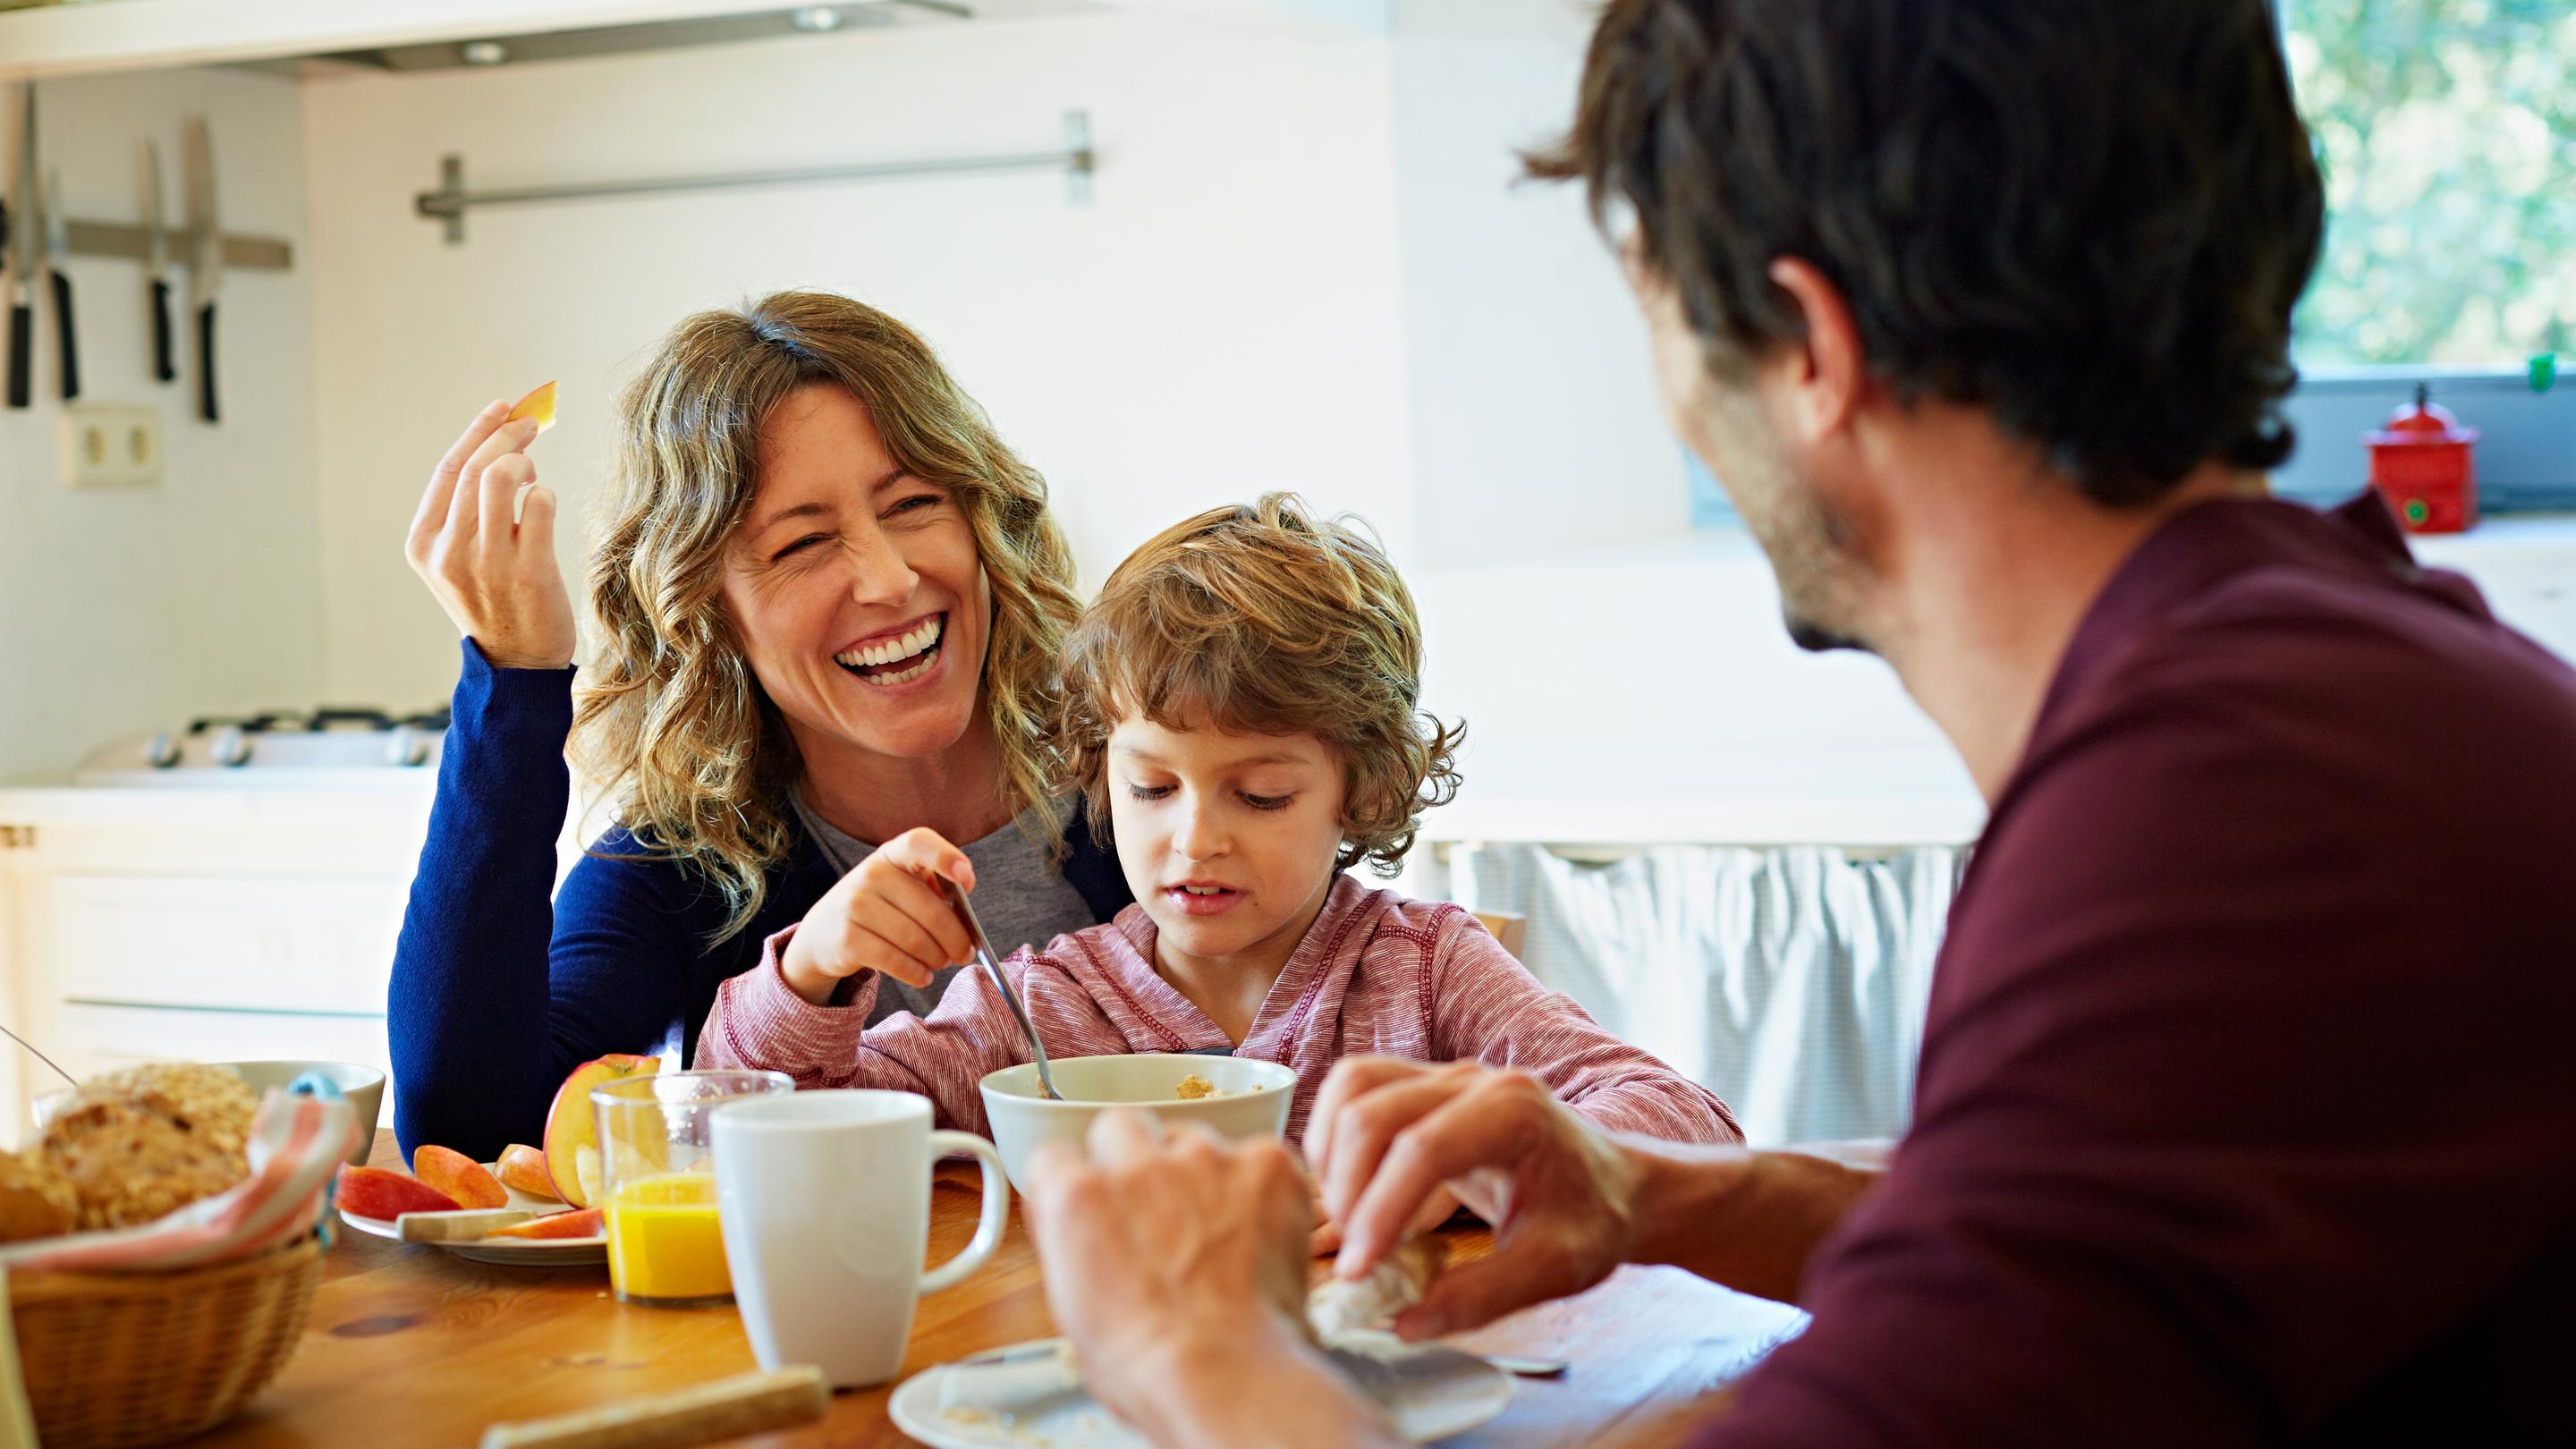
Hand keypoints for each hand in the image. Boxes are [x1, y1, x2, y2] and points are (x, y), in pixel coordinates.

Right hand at [405, 401, 575, 670]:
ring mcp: (488, 562)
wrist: (516, 663)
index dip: (477, 431)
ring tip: (534, 475)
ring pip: (503, 478)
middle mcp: (449, 551)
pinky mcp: (529, 571)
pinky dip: (547, 494)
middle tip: (532, 423)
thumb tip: (505, 447)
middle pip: (478, 467)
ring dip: (525, 461)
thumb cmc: (495, 600)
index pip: (448, 469)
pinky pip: (542, 504)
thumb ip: (470, 509)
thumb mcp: (460, 557)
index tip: (502, 408)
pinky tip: (546, 505)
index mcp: (423, 543)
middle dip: (509, 435)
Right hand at [780, 827, 975, 1001]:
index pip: (918, 842)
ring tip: (941, 963)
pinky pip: (896, 961)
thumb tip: (965, 908)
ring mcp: (855, 905)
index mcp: (891, 854)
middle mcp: (871, 874)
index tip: (966, 877)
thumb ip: (932, 888)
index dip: (944, 857)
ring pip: (916, 940)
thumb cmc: (877, 908)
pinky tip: (923, 977)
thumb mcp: (899, 887)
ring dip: (937, 958)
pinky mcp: (847, 939)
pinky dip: (917, 974)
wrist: (821, 934)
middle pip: (930, 910)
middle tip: (964, 953)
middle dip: (956, 938)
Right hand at [1024, 1112, 1394, 1448]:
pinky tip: (1259, 1232)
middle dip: (1131, 1158)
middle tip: (1153, 1208)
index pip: (1056, 1157)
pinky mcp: (1265, 1163)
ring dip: (1197, 1173)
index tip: (1091, 1207)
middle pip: (1121, 1126)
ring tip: (1215, 1232)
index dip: (1074, 1186)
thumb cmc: (1149, 1365)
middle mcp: (1137, 1164)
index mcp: (1077, 1200)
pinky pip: (1256, 1155)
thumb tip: (1074, 1226)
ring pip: (1192, 1138)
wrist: (1227, 1374)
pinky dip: (1258, 1187)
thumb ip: (1070, 1247)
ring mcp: (1205, 1158)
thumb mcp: (1073, 1312)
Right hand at [1306, 1057, 1645, 1338]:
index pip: (1424, 1150)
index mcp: (1515, 1113)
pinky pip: (1357, 1089)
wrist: (1616, 1185)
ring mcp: (1447, 1074)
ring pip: (1353, 1088)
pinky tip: (1352, 1192)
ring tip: (1349, 1224)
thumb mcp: (1553, 1269)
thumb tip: (1405, 1321)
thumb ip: (1482, 1295)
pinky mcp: (1425, 1084)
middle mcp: (1475, 1078)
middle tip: (1355, 1261)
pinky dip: (1337, 1137)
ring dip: (1332, 1156)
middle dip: (1349, 1191)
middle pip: (1373, 1112)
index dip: (1381, 1212)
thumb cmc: (1593, 1220)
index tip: (1360, 1272)